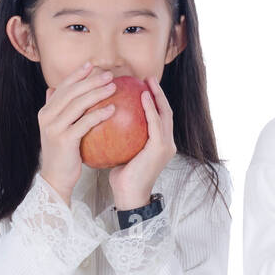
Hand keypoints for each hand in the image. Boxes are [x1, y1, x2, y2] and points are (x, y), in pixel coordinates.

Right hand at [38, 61, 117, 205]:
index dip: (76, 74)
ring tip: (113, 87)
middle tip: (109, 74)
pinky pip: (84, 123)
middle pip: (71, 92)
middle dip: (90, 80)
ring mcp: (54, 128)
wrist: (56, 178)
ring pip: (77, 104)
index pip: (62, 87)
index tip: (92, 65)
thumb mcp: (58, 128)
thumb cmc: (63, 152)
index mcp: (46, 111)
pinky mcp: (64, 140)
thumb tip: (54, 88)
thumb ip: (58, 109)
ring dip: (97, 93)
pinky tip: (112, 109)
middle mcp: (47, 117)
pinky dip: (99, 114)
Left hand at [107, 75, 175, 210]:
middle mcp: (167, 143)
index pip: (159, 117)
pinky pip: (156, 123)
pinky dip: (150, 108)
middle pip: (166, 111)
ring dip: (157, 96)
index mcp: (160, 144)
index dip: (154, 101)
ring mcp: (166, 145)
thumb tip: (106, 122)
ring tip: (147, 82)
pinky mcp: (161, 148)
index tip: (143, 86)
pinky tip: (142, 97)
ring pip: (165, 114)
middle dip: (159, 93)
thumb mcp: (123, 153)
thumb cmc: (122, 177)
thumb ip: (123, 138)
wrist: (128, 195)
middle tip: (148, 78)